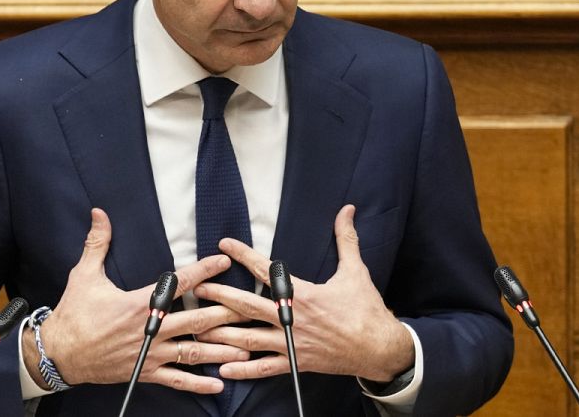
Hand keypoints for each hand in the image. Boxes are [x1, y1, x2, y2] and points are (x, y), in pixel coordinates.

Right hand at [27, 208, 251, 393]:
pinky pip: (177, 380)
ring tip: (246, 347)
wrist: (60, 355)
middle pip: (196, 321)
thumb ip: (97, 243)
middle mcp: (150, 329)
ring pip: (194, 352)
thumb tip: (99, 213)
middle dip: (225, 314)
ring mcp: (151, 353)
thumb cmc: (73, 314)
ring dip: (221, 350)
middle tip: (250, 308)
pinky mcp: (146, 372)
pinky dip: (199, 384)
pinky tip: (219, 385)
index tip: (224, 261)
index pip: (178, 283)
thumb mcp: (84, 275)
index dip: (203, 271)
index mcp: (139, 304)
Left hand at [193, 205, 414, 383]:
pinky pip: (264, 368)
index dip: (243, 255)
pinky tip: (223, 368)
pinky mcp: (295, 363)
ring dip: (222, 333)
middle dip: (220, 296)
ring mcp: (291, 343)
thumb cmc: (366, 310)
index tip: (224, 244)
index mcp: (303, 295)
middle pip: (248, 306)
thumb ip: (346, 239)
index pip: (266, 270)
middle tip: (199, 289)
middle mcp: (291, 319)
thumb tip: (347, 210)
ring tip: (199, 328)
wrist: (380, 349)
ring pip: (248, 339)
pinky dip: (243, 369)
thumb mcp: (355, 271)